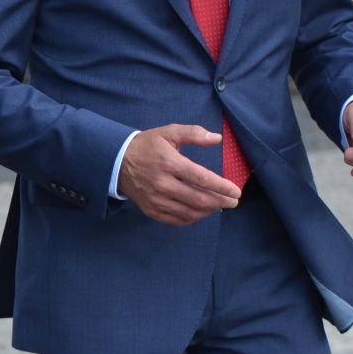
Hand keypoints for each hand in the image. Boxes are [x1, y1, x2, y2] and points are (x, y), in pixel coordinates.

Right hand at [117, 124, 241, 226]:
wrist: (116, 161)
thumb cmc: (146, 146)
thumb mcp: (168, 133)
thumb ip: (193, 134)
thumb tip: (216, 138)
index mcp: (169, 163)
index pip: (202, 179)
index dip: (222, 187)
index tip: (235, 191)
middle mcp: (163, 184)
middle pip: (199, 199)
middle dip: (221, 202)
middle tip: (233, 201)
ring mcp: (156, 200)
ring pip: (190, 212)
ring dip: (209, 211)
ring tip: (219, 206)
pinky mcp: (151, 210)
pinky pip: (177, 220)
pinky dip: (193, 218)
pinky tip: (200, 212)